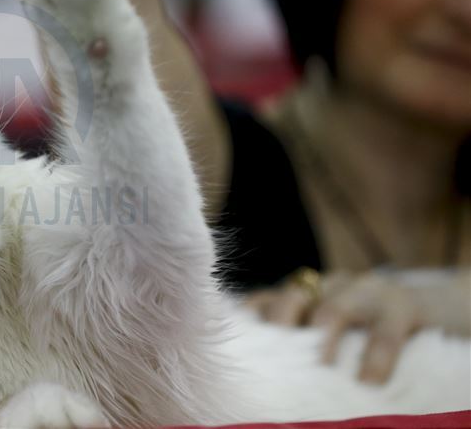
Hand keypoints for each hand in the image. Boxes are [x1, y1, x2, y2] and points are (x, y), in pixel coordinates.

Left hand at [247, 270, 423, 383]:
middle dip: (277, 330)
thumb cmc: (370, 330)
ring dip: (321, 341)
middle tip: (267, 364)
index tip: (232, 348)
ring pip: (333, 310)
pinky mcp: (402, 303)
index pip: (263, 301)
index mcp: (303, 294)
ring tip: (316, 373)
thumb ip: (298, 342)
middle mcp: (326, 286)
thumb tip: (261, 376)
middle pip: (290, 300)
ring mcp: (364, 290)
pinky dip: (375, 357)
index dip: (247, 322)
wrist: (435, 309)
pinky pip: (385, 330)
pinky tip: (369, 382)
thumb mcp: (331, 332)